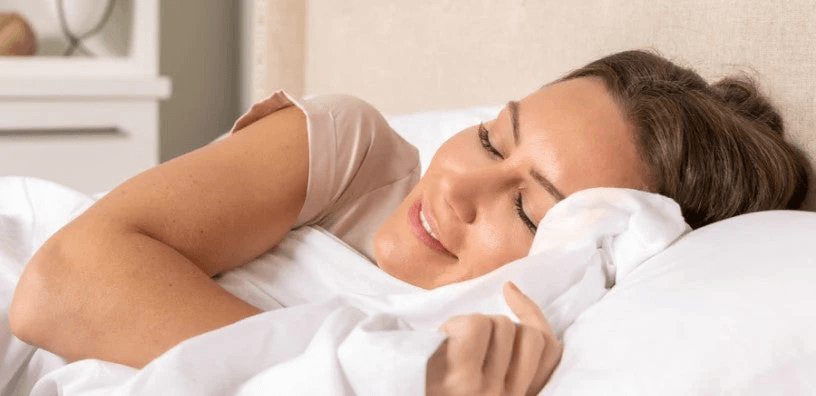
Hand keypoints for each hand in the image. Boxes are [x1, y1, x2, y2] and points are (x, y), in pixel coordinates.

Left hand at [426, 282, 562, 395]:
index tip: (509, 293)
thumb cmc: (437, 375)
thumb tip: (511, 288)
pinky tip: (443, 340)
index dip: (533, 314)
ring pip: (502, 325)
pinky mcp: (463, 378)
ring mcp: (486, 391)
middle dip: (500, 324)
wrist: (401, 390)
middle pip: (530, 334)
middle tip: (471, 338)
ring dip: (476, 324)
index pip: (550, 349)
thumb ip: (508, 346)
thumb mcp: (482, 365)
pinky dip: (458, 324)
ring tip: (452, 345)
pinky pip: (476, 325)